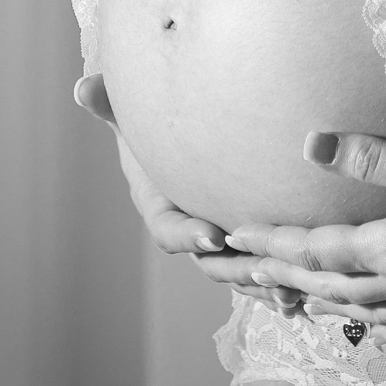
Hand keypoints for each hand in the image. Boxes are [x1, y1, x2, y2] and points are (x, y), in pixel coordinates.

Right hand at [71, 74, 303, 314]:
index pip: (169, 229)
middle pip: (209, 261)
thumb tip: (83, 87)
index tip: (214, 235)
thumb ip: (109, 105)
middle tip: (263, 267)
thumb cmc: (150, 126)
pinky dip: (277, 285)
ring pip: (238, 270)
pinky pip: (258, 268)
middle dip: (236, 267)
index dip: (189, 235)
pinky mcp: (241, 241)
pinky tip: (302, 299)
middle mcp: (188, 230)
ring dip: (263, 282)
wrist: (173, 140)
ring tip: (292, 291)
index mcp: (160, 206)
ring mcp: (216, 239)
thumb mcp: (130, 116)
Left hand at [191, 130, 385, 347]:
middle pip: (332, 289)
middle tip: (246, 274)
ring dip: (326, 306)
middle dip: (286, 279)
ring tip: (297, 303)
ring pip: (366, 315)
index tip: (235, 241)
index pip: (316, 251)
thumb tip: (310, 144)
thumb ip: (372, 157)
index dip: (273, 246)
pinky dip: (379, 329)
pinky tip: (376, 328)